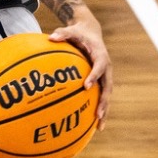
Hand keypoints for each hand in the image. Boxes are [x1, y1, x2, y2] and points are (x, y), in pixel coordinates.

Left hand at [49, 10, 111, 128]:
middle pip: (107, 86)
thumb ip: (62, 34)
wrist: (90, 32)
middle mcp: (106, 67)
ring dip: (104, 110)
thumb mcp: (71, 30)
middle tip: (97, 114)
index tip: (86, 86)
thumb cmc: (78, 33)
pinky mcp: (101, 80)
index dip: (94, 76)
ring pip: (106, 95)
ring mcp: (105, 76)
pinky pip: (101, 96)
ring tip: (99, 127)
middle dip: (103, 101)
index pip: (100, 66)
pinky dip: (99, 108)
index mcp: (100, 55)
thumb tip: (50, 37)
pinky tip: (93, 124)